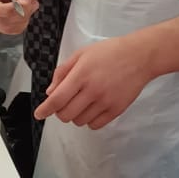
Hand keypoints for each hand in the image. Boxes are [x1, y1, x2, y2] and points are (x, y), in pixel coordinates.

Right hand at [0, 0, 39, 33]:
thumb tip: (25, 1)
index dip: (7, 10)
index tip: (24, 5)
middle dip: (19, 14)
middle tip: (32, 3)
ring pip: (5, 27)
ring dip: (22, 19)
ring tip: (30, 5)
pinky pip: (10, 30)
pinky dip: (22, 23)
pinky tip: (25, 11)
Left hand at [36, 33, 155, 130]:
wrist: (139, 56)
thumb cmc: (109, 52)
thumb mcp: (81, 54)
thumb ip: (63, 72)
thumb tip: (50, 92)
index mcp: (81, 75)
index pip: (57, 99)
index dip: (45, 109)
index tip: (39, 114)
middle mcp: (92, 90)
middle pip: (66, 115)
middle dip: (60, 111)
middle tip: (65, 103)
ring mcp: (105, 102)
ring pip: (79, 121)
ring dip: (75, 115)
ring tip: (82, 102)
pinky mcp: (117, 110)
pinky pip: (95, 125)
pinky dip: (89, 120)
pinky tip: (93, 108)